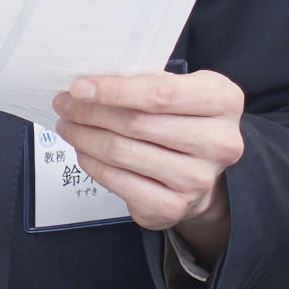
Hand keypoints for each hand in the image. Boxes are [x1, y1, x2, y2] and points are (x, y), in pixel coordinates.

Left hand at [48, 69, 245, 256]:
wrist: (202, 171)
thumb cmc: (184, 120)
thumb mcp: (180, 89)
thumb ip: (145, 82)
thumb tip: (88, 85)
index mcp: (223, 101)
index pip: (160, 94)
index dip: (114, 90)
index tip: (80, 88)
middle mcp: (218, 142)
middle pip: (137, 124)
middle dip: (91, 112)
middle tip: (65, 104)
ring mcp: (198, 179)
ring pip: (123, 152)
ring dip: (85, 137)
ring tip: (69, 125)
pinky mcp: (174, 206)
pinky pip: (119, 181)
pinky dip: (92, 163)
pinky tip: (83, 151)